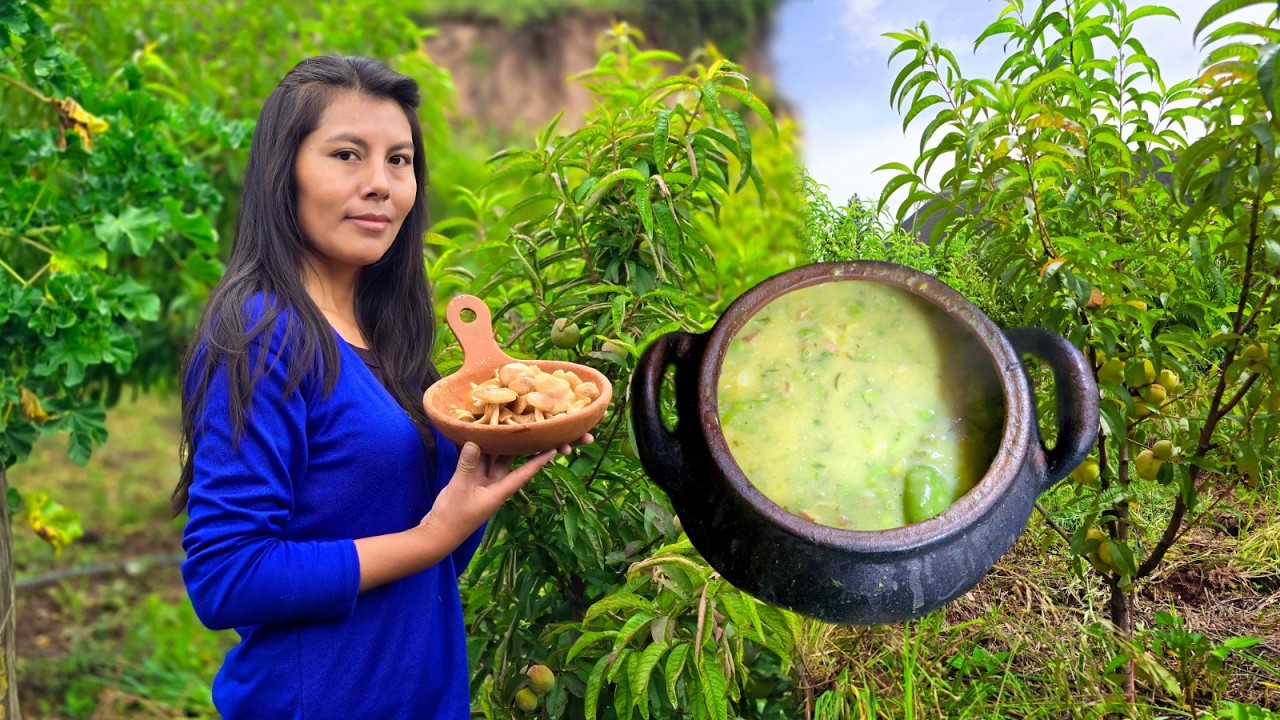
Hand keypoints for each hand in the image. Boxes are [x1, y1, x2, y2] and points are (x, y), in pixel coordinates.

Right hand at [419, 434, 592, 546]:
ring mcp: (480, 484)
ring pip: (491, 460)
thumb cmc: (452, 516)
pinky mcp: (467, 483)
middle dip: (516, 445)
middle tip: (526, 425)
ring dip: (494, 445)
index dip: (538, 461)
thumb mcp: (460, 488)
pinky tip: (473, 435)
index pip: (523, 474)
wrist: (436, 535)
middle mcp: (493, 486)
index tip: (554, 449)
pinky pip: (475, 463)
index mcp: (499, 491)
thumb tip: (474, 442)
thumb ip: (467, 465)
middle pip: (508, 462)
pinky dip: (474, 452)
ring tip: (501, 423)